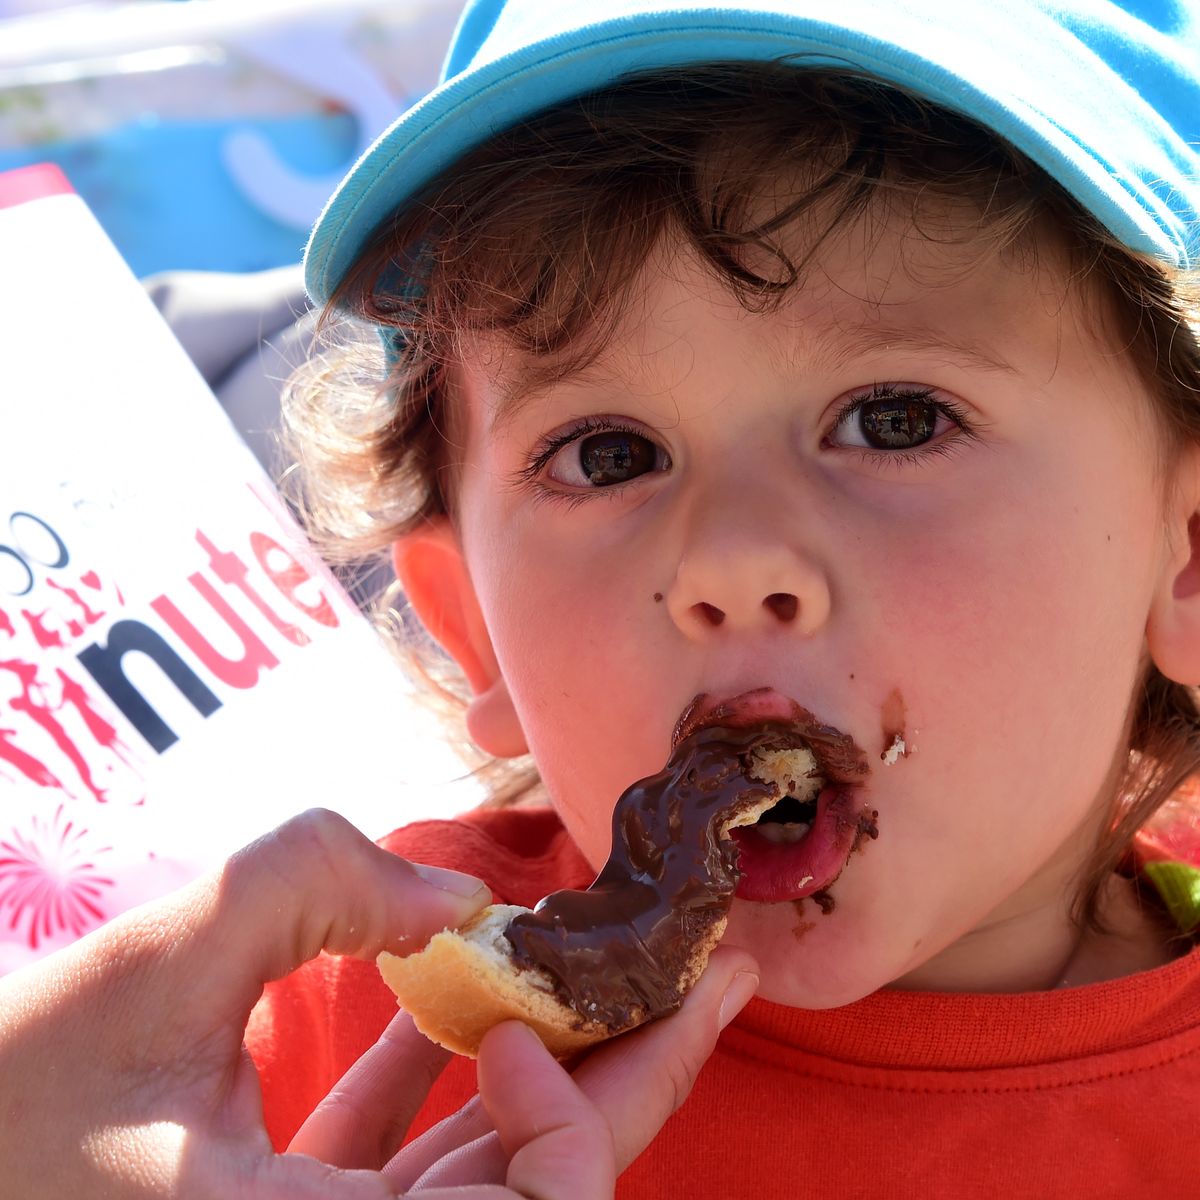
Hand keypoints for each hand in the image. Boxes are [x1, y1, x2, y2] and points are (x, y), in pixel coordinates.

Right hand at [0, 809, 758, 1196]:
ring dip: (556, 1065)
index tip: (518, 1019)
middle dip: (633, 1077)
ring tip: (625, 970)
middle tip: (716, 978)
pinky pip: (410, 1156)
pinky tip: (475, 996)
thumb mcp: (154, 961)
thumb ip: (306, 885)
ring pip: (484, 1170)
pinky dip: (452, 1078)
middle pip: (537, 1194)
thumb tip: (447, 894)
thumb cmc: (12, 1087)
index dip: (571, 1130)